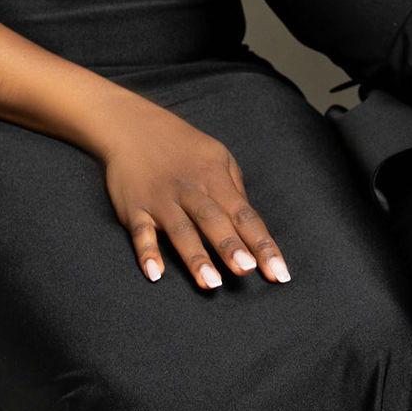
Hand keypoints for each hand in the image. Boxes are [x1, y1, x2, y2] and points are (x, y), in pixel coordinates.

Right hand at [89, 99, 289, 289]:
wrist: (132, 126)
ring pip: (180, 230)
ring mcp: (161, 200)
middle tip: (246, 271)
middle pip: (213, 220)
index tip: (279, 273)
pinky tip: (156, 274)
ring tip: (211, 283)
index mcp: (215, 178)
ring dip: (195, 256)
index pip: (244, 214)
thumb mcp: (217, 156)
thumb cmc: (183, 147)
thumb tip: (251, 225)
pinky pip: (140, 232)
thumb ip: (235, 189)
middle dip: (230, 246)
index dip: (262, 244)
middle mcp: (190, 190)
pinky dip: (147, 252)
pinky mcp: (134, 208)